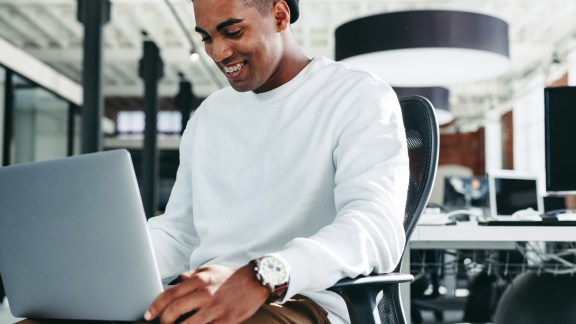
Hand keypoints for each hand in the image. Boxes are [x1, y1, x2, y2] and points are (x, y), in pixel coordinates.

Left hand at [144, 263, 269, 322]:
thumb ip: (191, 276)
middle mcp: (205, 293)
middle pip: (174, 310)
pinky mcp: (226, 321)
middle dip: (163, 321)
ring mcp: (216, 308)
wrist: (257, 281)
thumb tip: (175, 282)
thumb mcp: (209, 270)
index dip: (155, 306)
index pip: (170, 294)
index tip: (149, 314)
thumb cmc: (231, 277)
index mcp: (199, 279)